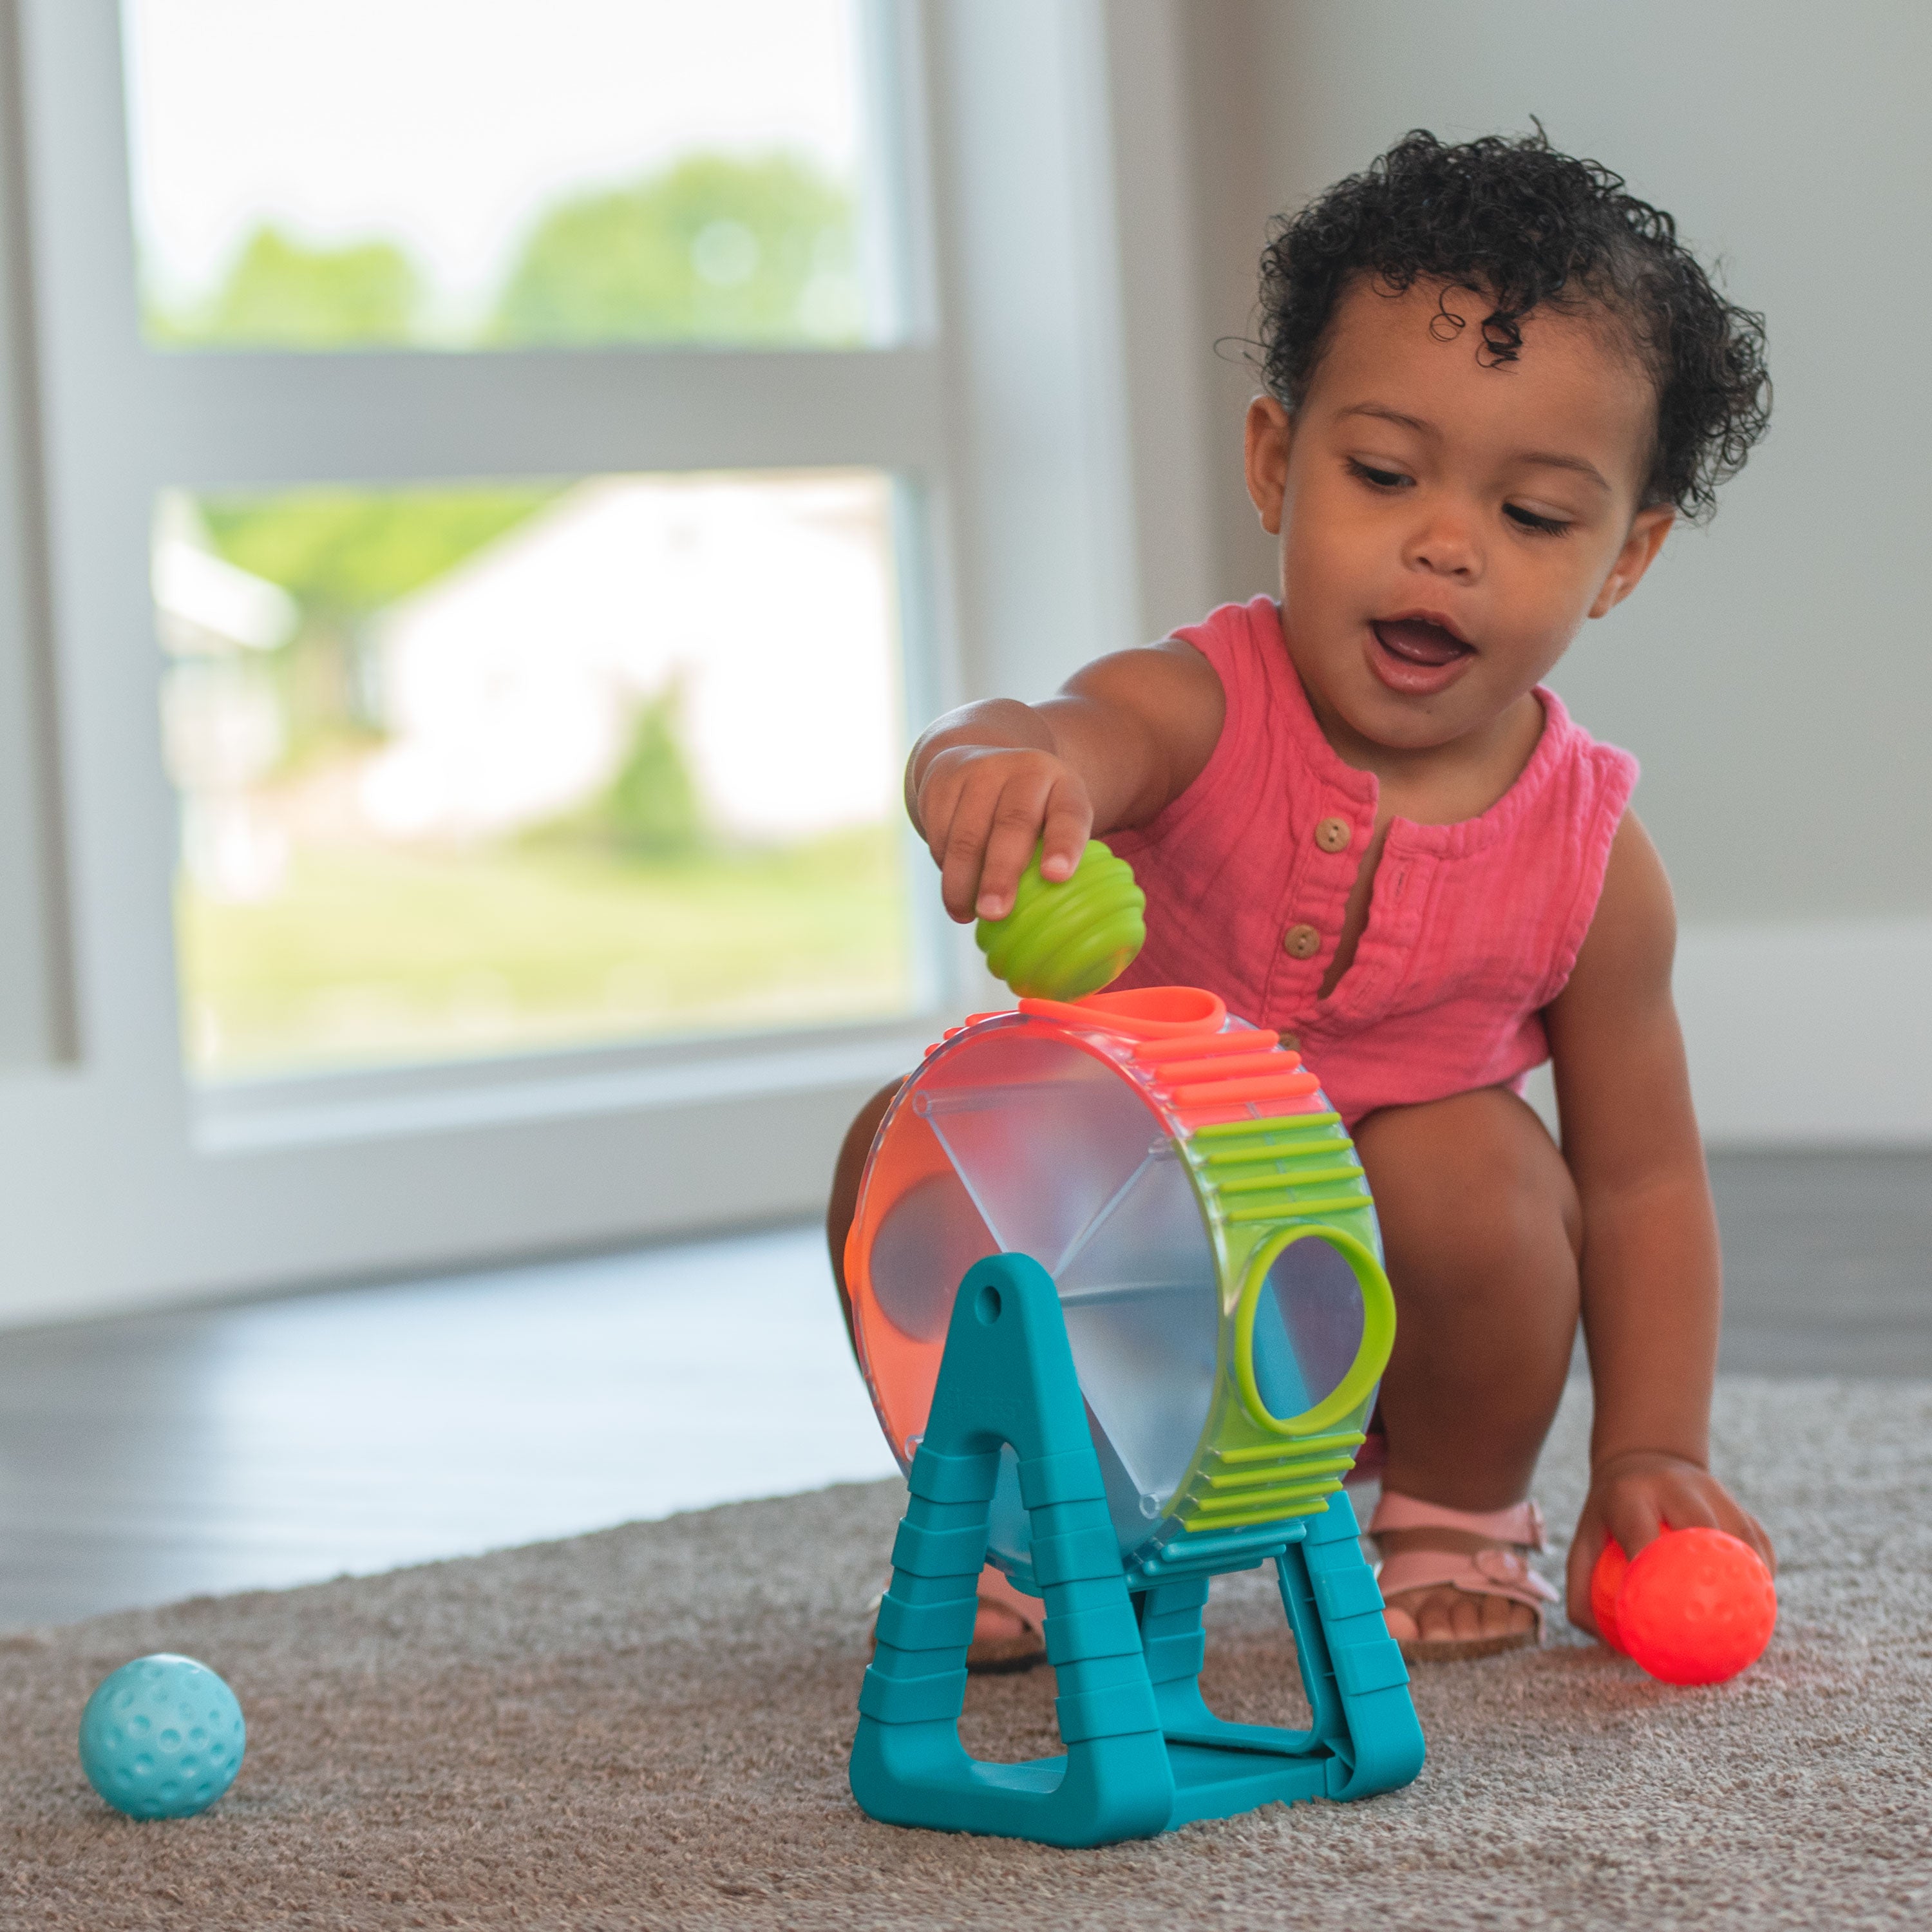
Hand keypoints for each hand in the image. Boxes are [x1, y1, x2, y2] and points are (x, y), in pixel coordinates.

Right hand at [913, 744, 1093, 922]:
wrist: (979, 761)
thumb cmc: (1031, 812)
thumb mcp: (1054, 820)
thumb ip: (1057, 859)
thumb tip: (1059, 926)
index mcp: (1063, 784)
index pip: (1069, 814)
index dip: (1064, 845)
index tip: (1056, 876)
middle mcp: (1023, 771)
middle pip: (1012, 824)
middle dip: (1001, 874)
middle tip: (995, 913)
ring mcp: (980, 773)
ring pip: (966, 835)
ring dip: (962, 882)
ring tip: (965, 915)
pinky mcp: (942, 784)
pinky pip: (940, 835)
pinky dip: (945, 868)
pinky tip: (954, 889)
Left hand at [1565, 1448, 1774, 1633]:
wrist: (1644, 1455)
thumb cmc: (1610, 1515)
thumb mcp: (1584, 1539)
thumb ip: (1582, 1591)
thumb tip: (1612, 1645)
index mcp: (1630, 1495)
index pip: (1640, 1530)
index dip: (1649, 1561)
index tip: (1655, 1604)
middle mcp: (1673, 1486)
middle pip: (1701, 1526)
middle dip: (1710, 1572)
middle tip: (1713, 1625)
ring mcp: (1711, 1489)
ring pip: (1741, 1534)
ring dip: (1751, 1576)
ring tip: (1753, 1623)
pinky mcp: (1737, 1501)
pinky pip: (1757, 1540)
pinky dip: (1762, 1571)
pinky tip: (1763, 1604)